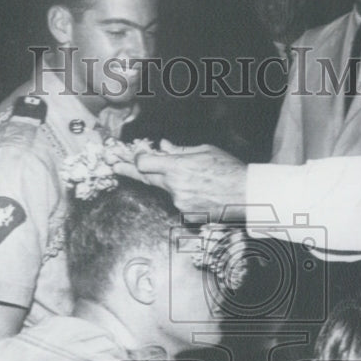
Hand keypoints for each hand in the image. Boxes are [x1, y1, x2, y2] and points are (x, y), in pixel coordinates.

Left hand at [115, 140, 247, 220]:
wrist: (247, 194)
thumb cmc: (229, 169)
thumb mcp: (205, 151)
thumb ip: (179, 150)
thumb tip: (162, 146)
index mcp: (178, 167)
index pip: (144, 163)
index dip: (136, 159)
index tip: (131, 156)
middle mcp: (175, 186)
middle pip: (145, 178)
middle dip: (129, 170)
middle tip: (114, 166)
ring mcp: (179, 202)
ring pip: (167, 190)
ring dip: (172, 183)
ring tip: (198, 178)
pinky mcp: (187, 214)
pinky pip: (179, 201)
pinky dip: (185, 194)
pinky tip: (204, 190)